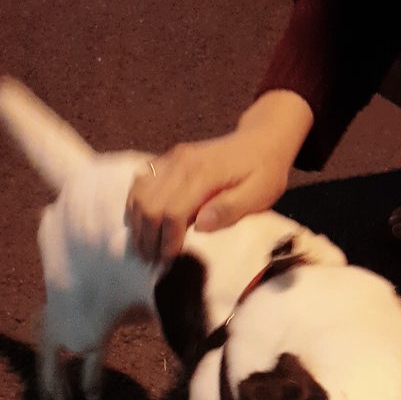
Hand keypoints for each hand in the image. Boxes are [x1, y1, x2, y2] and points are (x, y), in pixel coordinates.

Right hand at [127, 91, 313, 262]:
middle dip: (149, 237)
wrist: (262, 138)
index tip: (169, 260)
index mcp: (204, 173)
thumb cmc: (264, 171)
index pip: (173, 211)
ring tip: (146, 247)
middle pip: (150, 204)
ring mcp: (172, 159)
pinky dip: (136, 205)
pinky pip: (140, 182)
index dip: (167, 240)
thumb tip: (201, 225)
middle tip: (153, 261)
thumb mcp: (260, 193)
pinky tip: (142, 224)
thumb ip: (230, 208)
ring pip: (139, 194)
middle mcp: (182, 162)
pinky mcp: (168, 159)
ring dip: (139, 224)